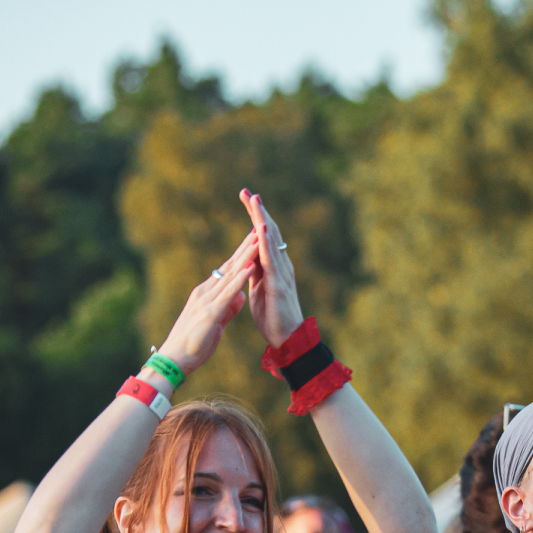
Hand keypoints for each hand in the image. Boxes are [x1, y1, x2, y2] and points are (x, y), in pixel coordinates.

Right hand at [154, 231, 259, 375]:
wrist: (174, 360)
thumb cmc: (193, 344)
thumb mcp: (216, 323)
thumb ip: (228, 309)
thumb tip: (241, 298)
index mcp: (207, 294)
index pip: (228, 270)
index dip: (242, 255)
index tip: (255, 239)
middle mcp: (206, 292)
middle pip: (230, 266)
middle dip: (246, 247)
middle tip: (259, 228)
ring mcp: (207, 300)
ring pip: (230, 274)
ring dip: (246, 256)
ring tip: (258, 239)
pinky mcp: (210, 312)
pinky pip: (228, 292)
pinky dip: (240, 279)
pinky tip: (251, 267)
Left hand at [239, 190, 304, 346]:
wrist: (287, 340)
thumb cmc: (274, 318)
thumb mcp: (259, 290)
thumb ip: (256, 272)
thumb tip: (248, 259)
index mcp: (274, 266)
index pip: (263, 236)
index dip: (255, 217)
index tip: (245, 199)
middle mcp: (280, 264)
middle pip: (269, 231)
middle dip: (257, 211)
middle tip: (247, 192)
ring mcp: (281, 272)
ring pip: (270, 240)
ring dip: (262, 219)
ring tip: (254, 200)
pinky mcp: (278, 283)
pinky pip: (270, 259)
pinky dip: (265, 242)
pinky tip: (260, 227)